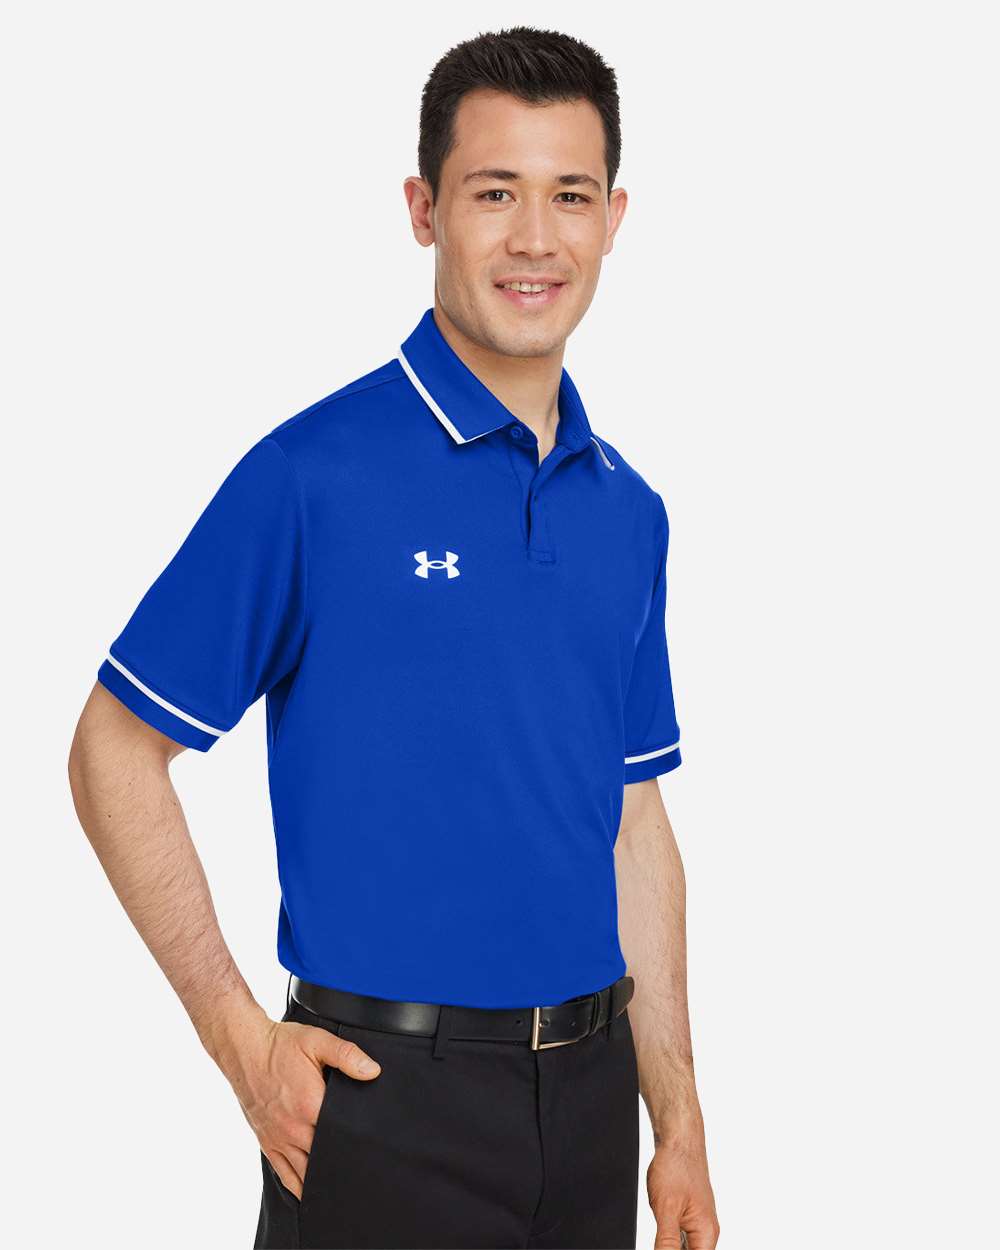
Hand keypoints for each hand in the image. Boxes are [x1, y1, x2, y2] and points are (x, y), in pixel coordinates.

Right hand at [222, 1012, 382, 1198]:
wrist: (244, 1049)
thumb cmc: (280, 1046)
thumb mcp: (317, 1041)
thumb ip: (348, 1056)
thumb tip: (373, 1071)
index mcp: (310, 1106)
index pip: (341, 1136)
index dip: (358, 1144)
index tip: (372, 1150)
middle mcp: (294, 1129)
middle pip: (325, 1159)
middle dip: (343, 1165)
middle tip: (363, 1174)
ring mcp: (279, 1139)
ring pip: (305, 1174)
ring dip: (322, 1180)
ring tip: (342, 1188)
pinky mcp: (267, 1142)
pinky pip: (284, 1174)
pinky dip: (298, 1186)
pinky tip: (310, 1193)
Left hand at [647, 1129, 719, 1248]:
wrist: (678, 1140)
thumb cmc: (676, 1167)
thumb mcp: (666, 1210)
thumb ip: (667, 1243)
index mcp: (706, 1234)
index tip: (664, 1246)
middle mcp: (706, 1231)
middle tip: (660, 1236)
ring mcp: (698, 1222)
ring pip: (685, 1248)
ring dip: (671, 1246)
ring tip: (661, 1226)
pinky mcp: (688, 1214)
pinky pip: (681, 1236)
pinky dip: (670, 1239)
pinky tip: (659, 1233)